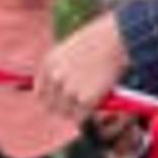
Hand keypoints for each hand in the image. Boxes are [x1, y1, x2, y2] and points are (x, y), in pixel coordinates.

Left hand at [38, 8, 125, 132]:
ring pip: (66, 114)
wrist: (117, 39)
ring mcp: (69, 90)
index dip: (51, 99)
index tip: (60, 102)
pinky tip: (97, 103)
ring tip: (90, 102)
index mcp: (49, 63)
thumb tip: (64, 91)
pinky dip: (88, 114)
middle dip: (63, 108)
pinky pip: (80, 117)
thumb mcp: (72, 50)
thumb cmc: (101, 40)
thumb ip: (64, 69)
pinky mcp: (85, 100)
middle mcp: (55, 78)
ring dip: (77, 112)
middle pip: (50, 107)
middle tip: (77, 108)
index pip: (40, 93)